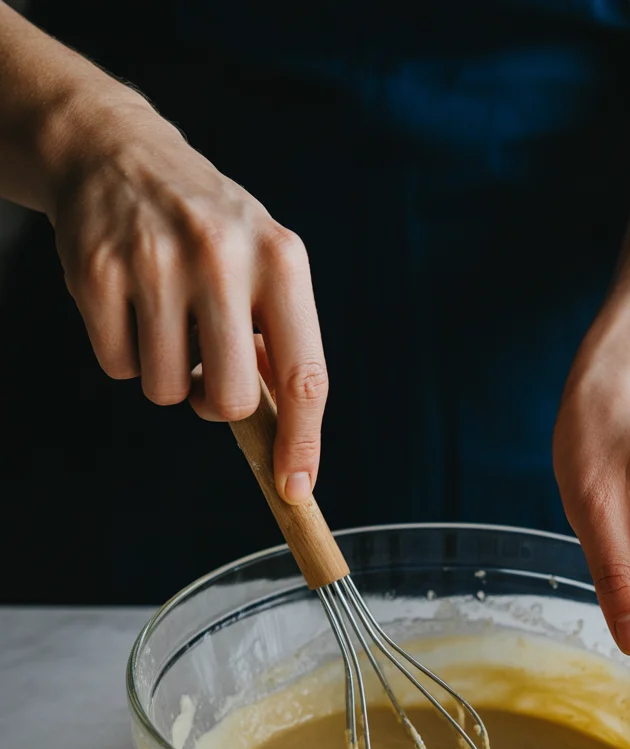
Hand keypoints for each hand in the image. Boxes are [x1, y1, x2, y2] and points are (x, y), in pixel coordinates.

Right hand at [51, 101, 325, 502]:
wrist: (118, 152)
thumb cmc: (209, 230)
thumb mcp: (264, 263)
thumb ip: (280, 340)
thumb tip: (284, 434)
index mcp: (282, 260)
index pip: (306, 376)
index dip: (302, 443)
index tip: (295, 488)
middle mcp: (224, 256)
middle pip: (230, 400)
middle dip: (214, 402)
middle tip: (203, 366)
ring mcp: (156, 262)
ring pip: (166, 392)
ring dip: (166, 375)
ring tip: (165, 317)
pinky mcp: (97, 272)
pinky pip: (119, 368)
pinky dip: (125, 353)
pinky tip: (129, 303)